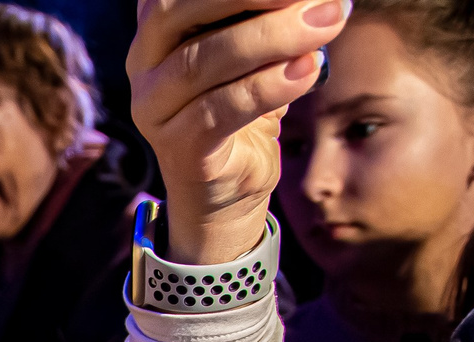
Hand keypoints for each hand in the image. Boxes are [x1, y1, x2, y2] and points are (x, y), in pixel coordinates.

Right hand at [128, 0, 350, 262]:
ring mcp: (154, 109)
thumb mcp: (256, 47)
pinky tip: (310, 69)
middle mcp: (143, 63)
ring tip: (330, 20)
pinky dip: (269, 86)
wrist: (228, 192)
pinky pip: (220, 110)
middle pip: (179, 11)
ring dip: (275, 36)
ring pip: (204, 61)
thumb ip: (268, 13)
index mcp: (158, 28)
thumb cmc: (245, 106)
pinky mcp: (179, 149)